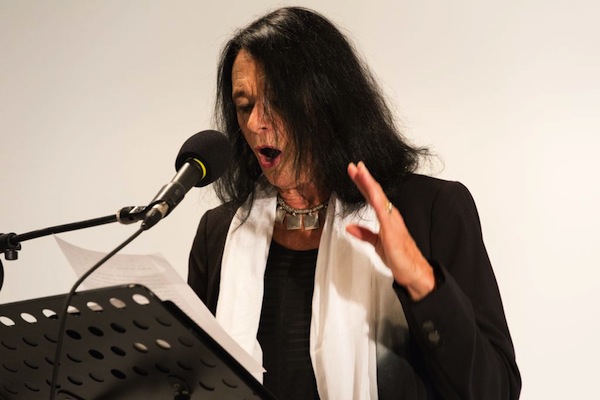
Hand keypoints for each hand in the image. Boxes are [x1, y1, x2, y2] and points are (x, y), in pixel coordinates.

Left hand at [346, 162, 435, 300]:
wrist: (414, 271)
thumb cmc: (400, 257)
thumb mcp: (377, 244)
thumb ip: (364, 234)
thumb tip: (349, 227)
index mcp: (386, 217)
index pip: (372, 196)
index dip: (363, 183)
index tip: (355, 172)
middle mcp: (390, 215)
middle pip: (375, 192)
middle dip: (364, 178)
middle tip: (354, 165)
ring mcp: (392, 221)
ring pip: (378, 197)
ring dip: (369, 183)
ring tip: (360, 171)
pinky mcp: (392, 229)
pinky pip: (383, 211)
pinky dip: (376, 199)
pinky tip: (370, 191)